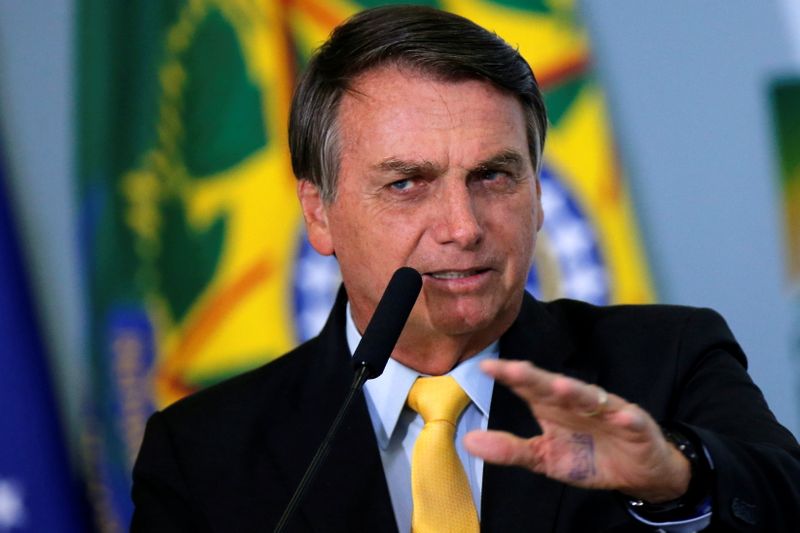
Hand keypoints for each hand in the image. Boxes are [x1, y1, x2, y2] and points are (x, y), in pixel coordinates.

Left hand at [463, 359, 689, 502]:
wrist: (636, 472)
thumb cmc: (587, 457)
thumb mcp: (544, 457)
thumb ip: (509, 449)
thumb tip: (468, 441)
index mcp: (552, 406)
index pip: (528, 387)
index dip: (509, 376)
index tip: (486, 367)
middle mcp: (577, 402)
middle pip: (554, 386)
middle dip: (535, 377)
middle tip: (513, 369)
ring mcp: (608, 412)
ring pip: (591, 398)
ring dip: (577, 392)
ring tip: (560, 386)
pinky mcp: (636, 426)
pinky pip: (631, 421)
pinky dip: (626, 418)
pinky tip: (622, 416)